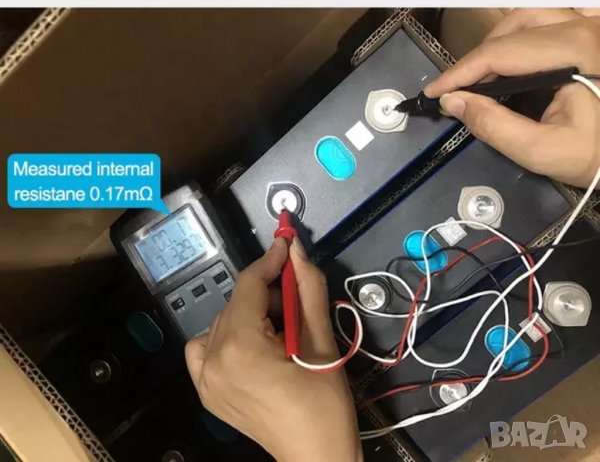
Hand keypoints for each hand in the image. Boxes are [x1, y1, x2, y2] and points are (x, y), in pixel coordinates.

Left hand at [185, 238, 361, 461]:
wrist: (315, 455)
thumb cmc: (324, 402)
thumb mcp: (322, 342)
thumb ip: (308, 289)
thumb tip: (296, 251)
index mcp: (241, 347)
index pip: (249, 285)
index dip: (270, 260)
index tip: (287, 243)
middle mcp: (213, 359)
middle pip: (238, 302)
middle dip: (268, 294)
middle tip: (297, 306)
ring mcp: (204, 377)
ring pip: (224, 320)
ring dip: (251, 314)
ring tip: (280, 332)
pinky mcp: (205, 390)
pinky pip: (205, 345)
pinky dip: (226, 335)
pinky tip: (250, 344)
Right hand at [425, 9, 599, 187]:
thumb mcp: (545, 151)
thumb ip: (495, 126)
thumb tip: (453, 102)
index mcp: (576, 50)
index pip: (499, 52)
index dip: (459, 72)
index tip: (434, 92)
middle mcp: (587, 26)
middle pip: (515, 25)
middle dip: (480, 56)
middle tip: (461, 88)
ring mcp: (596, 26)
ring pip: (534, 13)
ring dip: (502, 38)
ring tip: (485, 71)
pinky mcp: (598, 34)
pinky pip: (556, 15)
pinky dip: (528, 31)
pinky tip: (519, 55)